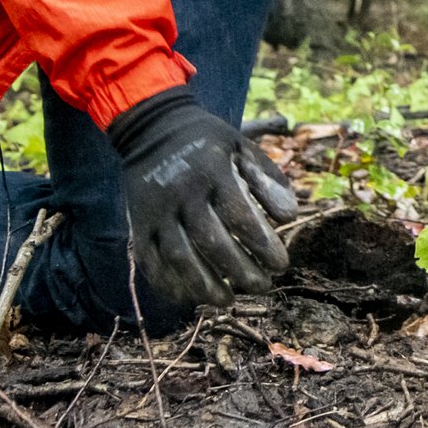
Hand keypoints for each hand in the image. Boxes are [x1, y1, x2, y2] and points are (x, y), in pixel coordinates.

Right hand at [105, 88, 298, 307]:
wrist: (151, 126)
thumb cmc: (207, 141)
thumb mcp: (241, 145)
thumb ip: (268, 178)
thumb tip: (290, 217)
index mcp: (212, 172)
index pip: (240, 216)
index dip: (262, 245)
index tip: (281, 265)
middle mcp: (182, 193)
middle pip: (211, 242)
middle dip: (240, 271)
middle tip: (262, 287)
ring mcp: (156, 210)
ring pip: (179, 257)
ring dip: (205, 285)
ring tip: (228, 301)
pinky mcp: (137, 223)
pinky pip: (149, 261)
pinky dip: (169, 283)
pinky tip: (190, 296)